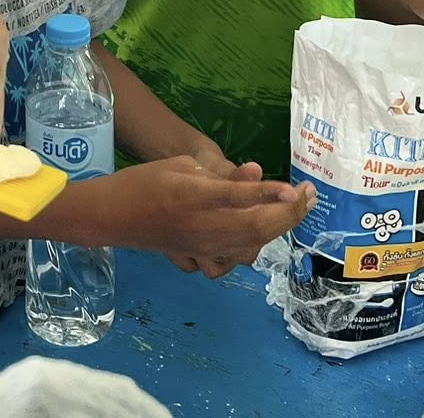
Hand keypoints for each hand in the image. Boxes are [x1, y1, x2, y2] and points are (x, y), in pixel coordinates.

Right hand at [90, 156, 311, 271]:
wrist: (113, 216)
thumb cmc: (145, 181)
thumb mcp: (182, 165)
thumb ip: (220, 173)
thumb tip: (255, 174)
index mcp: (197, 196)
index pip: (243, 196)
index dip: (272, 194)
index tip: (296, 188)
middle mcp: (205, 226)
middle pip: (258, 227)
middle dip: (290, 213)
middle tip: (310, 196)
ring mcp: (204, 247)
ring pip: (252, 246)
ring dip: (276, 229)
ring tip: (290, 209)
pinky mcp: (200, 258)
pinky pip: (235, 259)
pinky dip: (253, 246)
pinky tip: (257, 232)